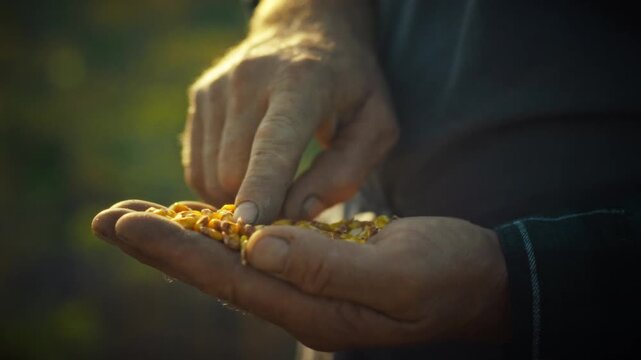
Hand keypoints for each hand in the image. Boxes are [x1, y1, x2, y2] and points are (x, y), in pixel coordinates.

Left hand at [92, 200, 509, 350]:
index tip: (126, 223)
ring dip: (183, 234)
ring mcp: (306, 282)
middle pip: (216, 270)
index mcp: (312, 306)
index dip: (175, 250)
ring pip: (231, 257)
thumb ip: (330, 267)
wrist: (479, 277)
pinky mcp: (316, 262)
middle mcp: (299, 299)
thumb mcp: (397, 275)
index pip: (228, 277)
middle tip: (107, 218)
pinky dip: (223, 228)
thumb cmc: (446, 277)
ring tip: (137, 214)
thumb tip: (260, 246)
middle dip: (162, 243)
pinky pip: (258, 245)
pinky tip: (203, 216)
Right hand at [183, 0, 397, 222]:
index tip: (249, 223)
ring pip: (210, 173)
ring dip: (238, 196)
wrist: (305, 30)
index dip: (261, 185)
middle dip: (258, 204)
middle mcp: (249, 80)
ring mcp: (217, 87)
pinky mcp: (199, 97)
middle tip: (287, 207)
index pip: (274, 142)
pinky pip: (197, 166)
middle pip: (234, 169)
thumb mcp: (375, 124)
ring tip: (273, 184)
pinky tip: (250, 171)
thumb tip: (299, 212)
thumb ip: (346, 170)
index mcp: (302, 83)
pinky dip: (219, 183)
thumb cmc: (350, 85)